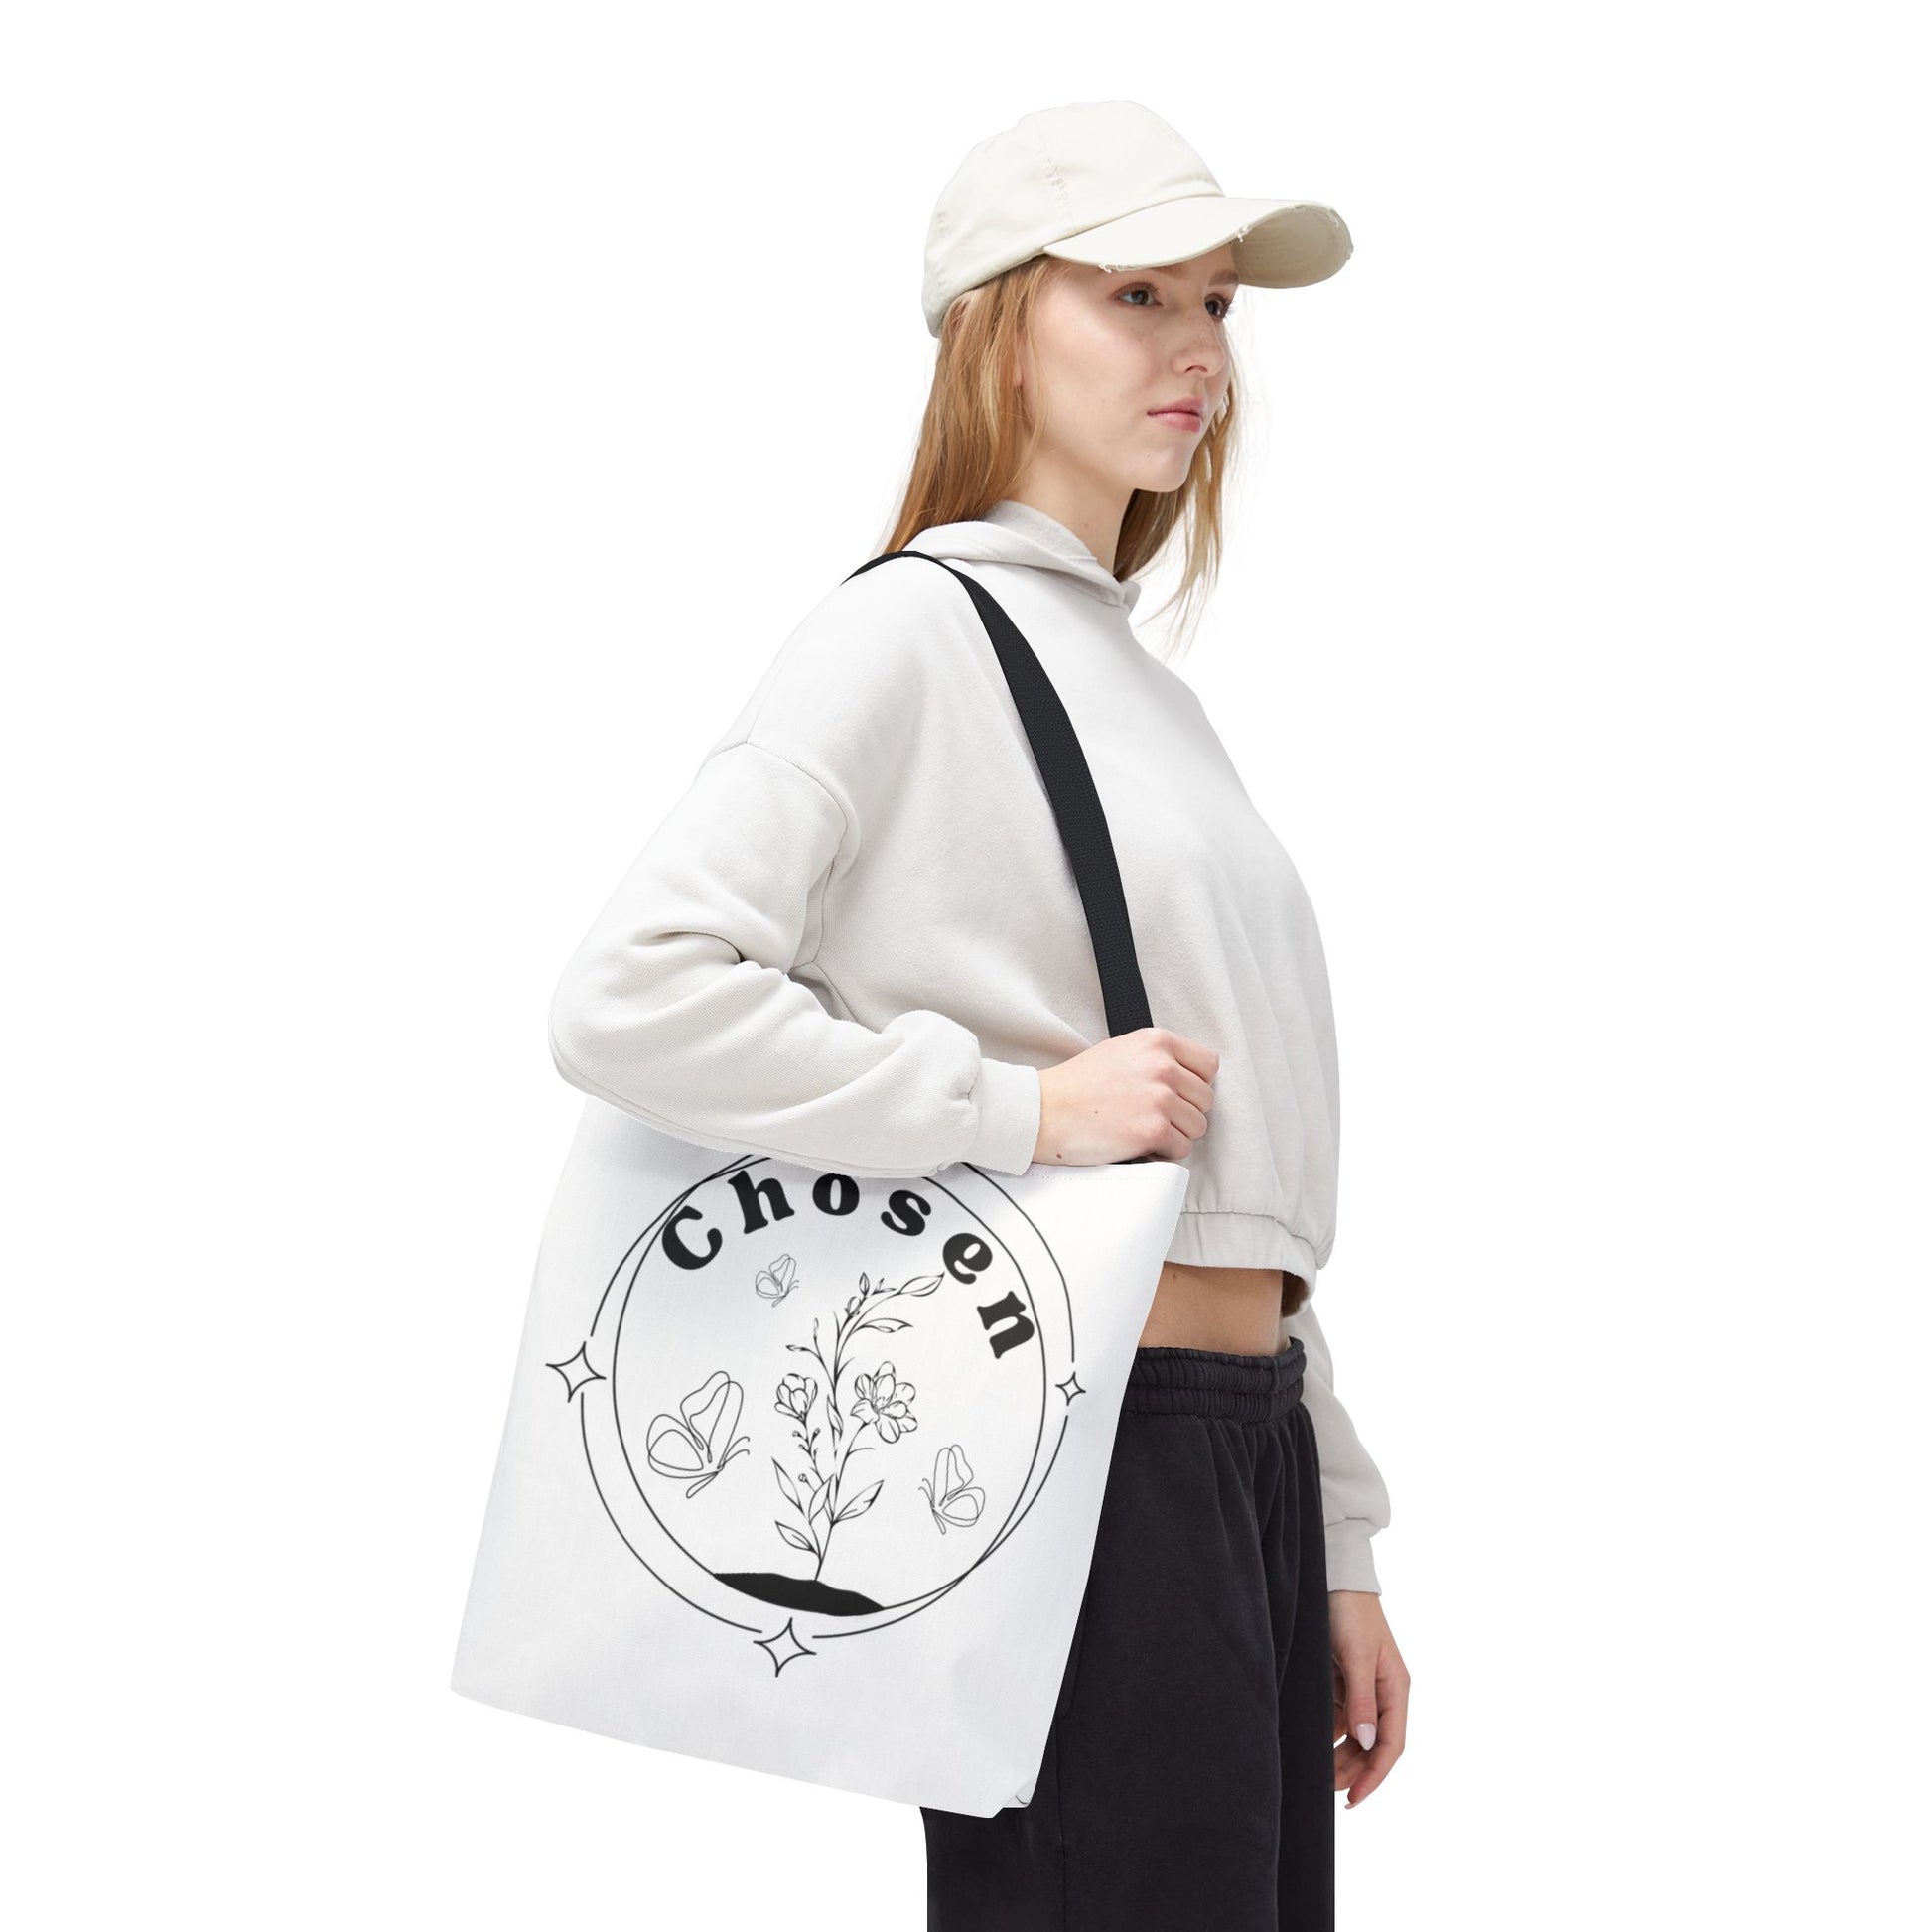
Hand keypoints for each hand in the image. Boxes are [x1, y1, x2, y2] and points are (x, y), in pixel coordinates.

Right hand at [1033, 1027, 1217, 1165]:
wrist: (1044, 1111)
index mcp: (1157, 1042)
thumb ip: (1157, 1058)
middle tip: (1152, 1116)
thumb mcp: (1121, 1051)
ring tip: (1142, 1129)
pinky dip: (1163, 1152)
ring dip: (1175, 1134)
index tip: (1176, 1094)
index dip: (1194, 1084)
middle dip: (1184, 1112)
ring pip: (1198, 1126)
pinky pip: (1182, 1149)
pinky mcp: (1153, 1130)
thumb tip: (1190, 1078)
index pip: (1209, 1064)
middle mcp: (1163, 1066)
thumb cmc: (1077, 1085)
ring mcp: (1160, 1098)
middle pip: (1205, 1099)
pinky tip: (1137, 1143)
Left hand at [1330, 1590, 1407, 1806]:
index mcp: (1395, 1688)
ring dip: (1339, 1755)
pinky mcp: (1342, 1680)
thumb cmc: (1351, 1613)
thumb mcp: (1358, 1655)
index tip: (1354, 1798)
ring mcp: (1361, 1688)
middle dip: (1353, 1769)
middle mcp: (1382, 1692)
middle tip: (1327, 1789)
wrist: (1334, 1578)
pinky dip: (1327, 1733)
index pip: (1391, 1743)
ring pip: (1354, 1735)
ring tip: (1317, 1773)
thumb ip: (1362, 1699)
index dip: (1375, 1774)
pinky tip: (1311, 1743)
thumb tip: (1368, 1743)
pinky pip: (1337, 1716)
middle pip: (1372, 1745)